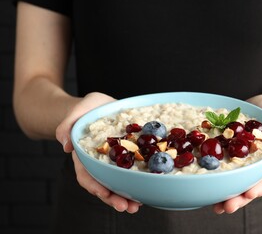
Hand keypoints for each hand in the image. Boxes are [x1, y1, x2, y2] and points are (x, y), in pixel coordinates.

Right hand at [56, 92, 141, 212]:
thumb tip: (65, 144)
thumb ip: (67, 124)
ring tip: (136, 206)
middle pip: (102, 184)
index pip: (86, 174)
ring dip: (125, 197)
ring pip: (117, 183)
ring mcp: (112, 162)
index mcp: (84, 154)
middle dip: (112, 198)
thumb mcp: (78, 110)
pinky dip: (136, 184)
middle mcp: (97, 162)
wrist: (102, 106)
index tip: (104, 193)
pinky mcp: (126, 158)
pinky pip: (130, 174)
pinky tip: (144, 192)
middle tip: (126, 207)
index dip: (94, 185)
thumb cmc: (88, 108)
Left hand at [213, 94, 261, 213]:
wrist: (253, 108)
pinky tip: (208, 194)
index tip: (251, 193)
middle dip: (240, 198)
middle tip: (228, 207)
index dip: (260, 185)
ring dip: (228, 197)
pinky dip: (217, 184)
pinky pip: (222, 174)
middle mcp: (255, 164)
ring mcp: (240, 164)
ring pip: (236, 184)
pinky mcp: (226, 159)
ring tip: (217, 208)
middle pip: (250, 185)